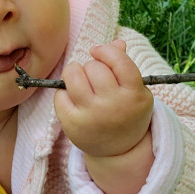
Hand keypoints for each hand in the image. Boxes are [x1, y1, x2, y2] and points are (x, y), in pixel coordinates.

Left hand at [55, 40, 152, 157]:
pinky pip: (60, 95)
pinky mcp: (73, 125)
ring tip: (78, 80)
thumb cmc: (126, 112)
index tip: (97, 51)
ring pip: (73, 76)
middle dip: (91, 66)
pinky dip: (63, 93)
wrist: (120, 151)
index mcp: (134, 94)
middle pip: (94, 67)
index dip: (105, 51)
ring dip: (74, 72)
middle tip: (94, 77)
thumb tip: (116, 42)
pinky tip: (73, 99)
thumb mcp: (135, 90)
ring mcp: (92, 116)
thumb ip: (125, 65)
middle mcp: (114, 105)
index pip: (119, 60)